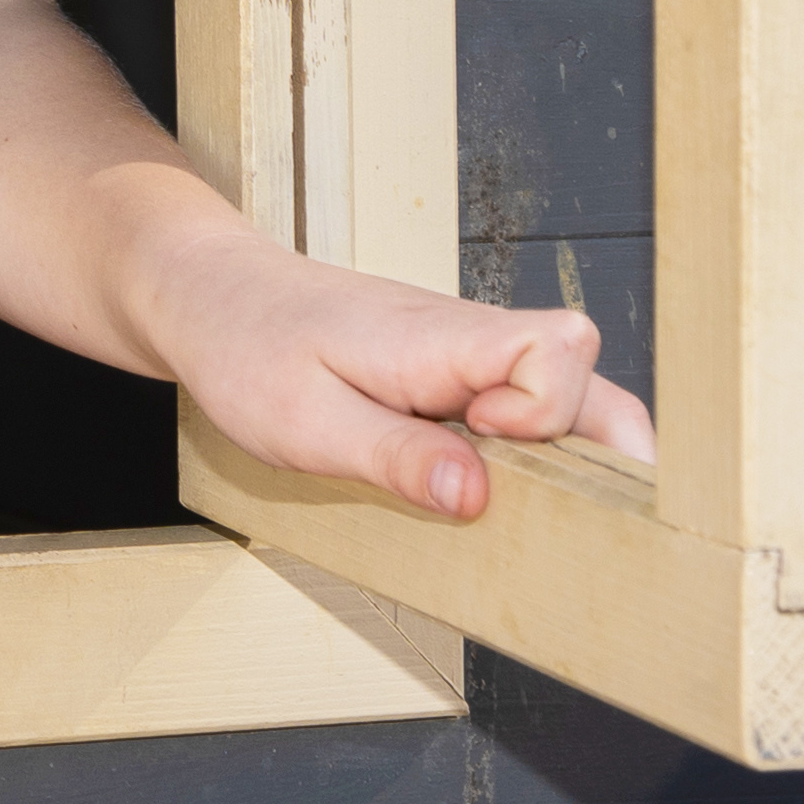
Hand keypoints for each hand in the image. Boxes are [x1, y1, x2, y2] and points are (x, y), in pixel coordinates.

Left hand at [137, 228, 654, 520]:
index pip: (558, 348)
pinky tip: (483, 488)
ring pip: (568, 398)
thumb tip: (477, 498)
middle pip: (589, 380)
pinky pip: (525, 408)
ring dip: (561, 459)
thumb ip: (396, 457)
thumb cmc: (247, 349)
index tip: (486, 443)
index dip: (546, 410)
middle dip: (595, 454)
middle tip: (536, 507)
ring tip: (515, 508)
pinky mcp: (456, 375)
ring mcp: (469, 356)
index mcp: (441, 337)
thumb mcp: (304, 424)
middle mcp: (471, 338)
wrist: (209, 295)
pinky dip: (527, 453)